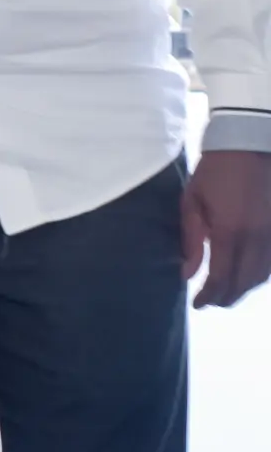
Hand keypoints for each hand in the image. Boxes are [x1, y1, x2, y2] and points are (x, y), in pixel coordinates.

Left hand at [184, 148, 270, 308]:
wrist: (250, 147)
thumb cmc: (214, 172)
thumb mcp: (192, 202)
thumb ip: (191, 240)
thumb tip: (187, 274)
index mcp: (230, 232)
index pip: (221, 277)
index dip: (209, 295)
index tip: (197, 304)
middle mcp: (257, 240)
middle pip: (245, 282)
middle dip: (227, 297)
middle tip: (210, 302)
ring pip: (263, 277)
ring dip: (245, 289)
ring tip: (226, 293)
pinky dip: (259, 276)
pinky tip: (246, 276)